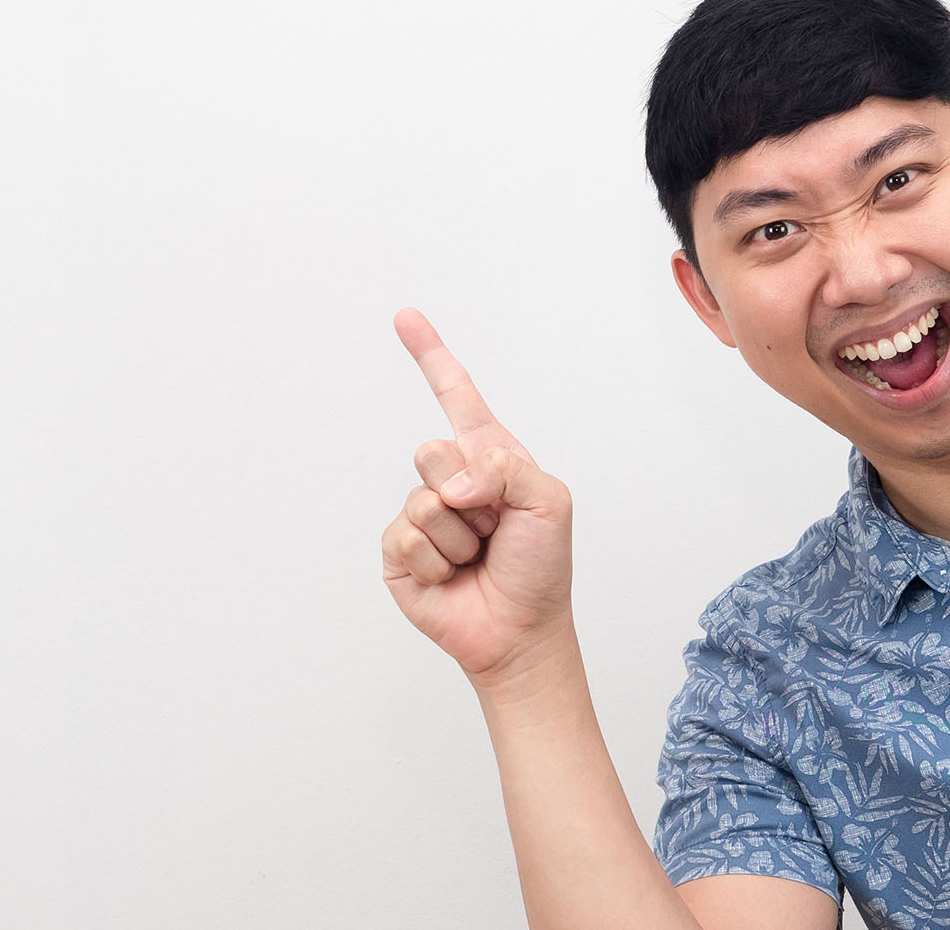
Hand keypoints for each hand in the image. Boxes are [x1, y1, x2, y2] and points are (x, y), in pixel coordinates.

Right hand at [382, 309, 574, 680]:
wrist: (520, 632)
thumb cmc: (541, 569)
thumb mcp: (549, 503)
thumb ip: (506, 468)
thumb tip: (450, 483)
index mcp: (489, 457)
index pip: (456, 395)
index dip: (430, 355)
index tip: (405, 317)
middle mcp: (452, 480)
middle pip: (433, 449)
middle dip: (470, 490)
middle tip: (494, 526)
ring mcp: (423, 516)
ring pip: (423, 499)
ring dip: (460, 536)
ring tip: (479, 557)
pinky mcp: (399, 553)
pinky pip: (406, 537)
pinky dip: (437, 561)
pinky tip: (453, 576)